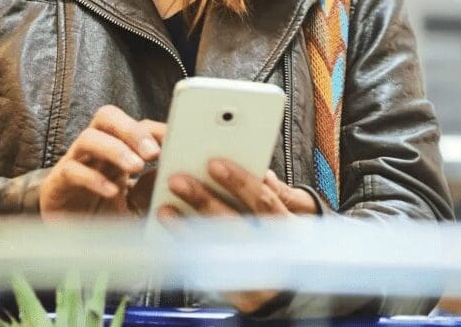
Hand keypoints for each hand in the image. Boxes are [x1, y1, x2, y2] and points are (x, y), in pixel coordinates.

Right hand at [39, 105, 165, 220]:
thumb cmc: (105, 219)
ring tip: (136, 167)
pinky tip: (111, 192)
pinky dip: (93, 178)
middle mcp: (95, 152)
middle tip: (153, 153)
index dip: (156, 129)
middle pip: (107, 118)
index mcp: (118, 150)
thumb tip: (175, 172)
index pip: (136, 126)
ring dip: (115, 149)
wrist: (70, 245)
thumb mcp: (138, 206)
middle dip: (132, 130)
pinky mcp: (57, 185)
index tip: (177, 140)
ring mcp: (74, 165)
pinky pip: (72, 171)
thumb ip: (152, 189)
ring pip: (88, 138)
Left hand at [157, 160, 318, 313]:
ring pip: (218, 250)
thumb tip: (263, 173)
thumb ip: (276, 194)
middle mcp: (274, 254)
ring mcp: (259, 279)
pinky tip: (174, 239)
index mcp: (289, 229)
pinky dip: (191, 255)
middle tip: (178, 181)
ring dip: (187, 228)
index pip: (264, 202)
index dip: (240, 182)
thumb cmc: (285, 242)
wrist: (290, 289)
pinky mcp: (242, 297)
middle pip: (235, 225)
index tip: (214, 163)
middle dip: (204, 201)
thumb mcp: (295, 216)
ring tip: (166, 210)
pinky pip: (211, 274)